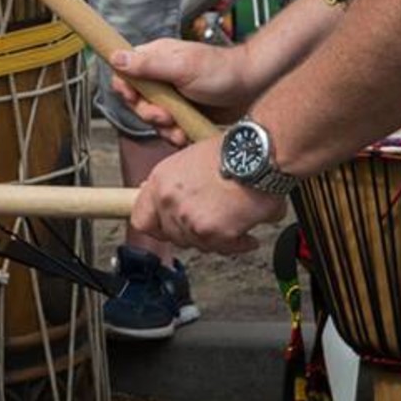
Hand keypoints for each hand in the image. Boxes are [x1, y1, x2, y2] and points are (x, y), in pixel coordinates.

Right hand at [111, 39, 253, 145]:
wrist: (252, 87)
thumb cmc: (222, 70)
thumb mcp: (182, 67)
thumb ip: (148, 65)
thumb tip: (116, 57)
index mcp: (156, 59)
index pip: (125, 74)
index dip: (125, 89)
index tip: (134, 98)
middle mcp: (161, 78)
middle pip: (136, 102)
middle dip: (148, 113)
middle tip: (164, 115)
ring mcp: (172, 98)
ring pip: (152, 119)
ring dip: (164, 128)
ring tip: (178, 126)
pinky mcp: (183, 114)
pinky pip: (169, 130)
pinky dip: (175, 135)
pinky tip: (185, 133)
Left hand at [130, 137, 285, 255]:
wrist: (258, 155)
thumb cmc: (232, 151)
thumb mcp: (191, 160)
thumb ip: (176, 185)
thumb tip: (171, 198)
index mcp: (160, 182)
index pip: (141, 219)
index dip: (158, 227)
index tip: (168, 229)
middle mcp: (169, 202)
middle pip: (174, 236)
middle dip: (194, 233)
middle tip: (211, 224)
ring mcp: (189, 219)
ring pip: (200, 245)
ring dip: (218, 239)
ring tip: (234, 225)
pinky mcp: (213, 233)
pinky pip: (225, 248)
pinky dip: (239, 244)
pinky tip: (248, 234)